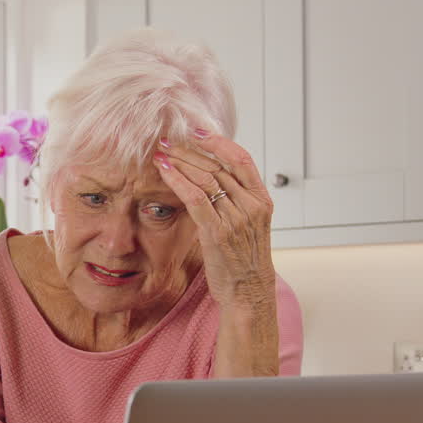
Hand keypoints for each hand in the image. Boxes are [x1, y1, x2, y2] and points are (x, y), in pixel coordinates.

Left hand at [153, 130, 275, 307]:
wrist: (248, 290)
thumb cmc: (244, 259)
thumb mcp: (248, 225)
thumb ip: (236, 201)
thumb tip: (212, 178)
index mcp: (261, 200)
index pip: (241, 159)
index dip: (218, 142)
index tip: (197, 131)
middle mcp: (251, 206)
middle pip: (217, 166)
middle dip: (189, 150)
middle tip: (168, 141)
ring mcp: (235, 219)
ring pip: (205, 178)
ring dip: (180, 162)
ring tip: (161, 154)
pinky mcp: (217, 232)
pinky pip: (195, 198)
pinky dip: (178, 181)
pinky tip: (164, 171)